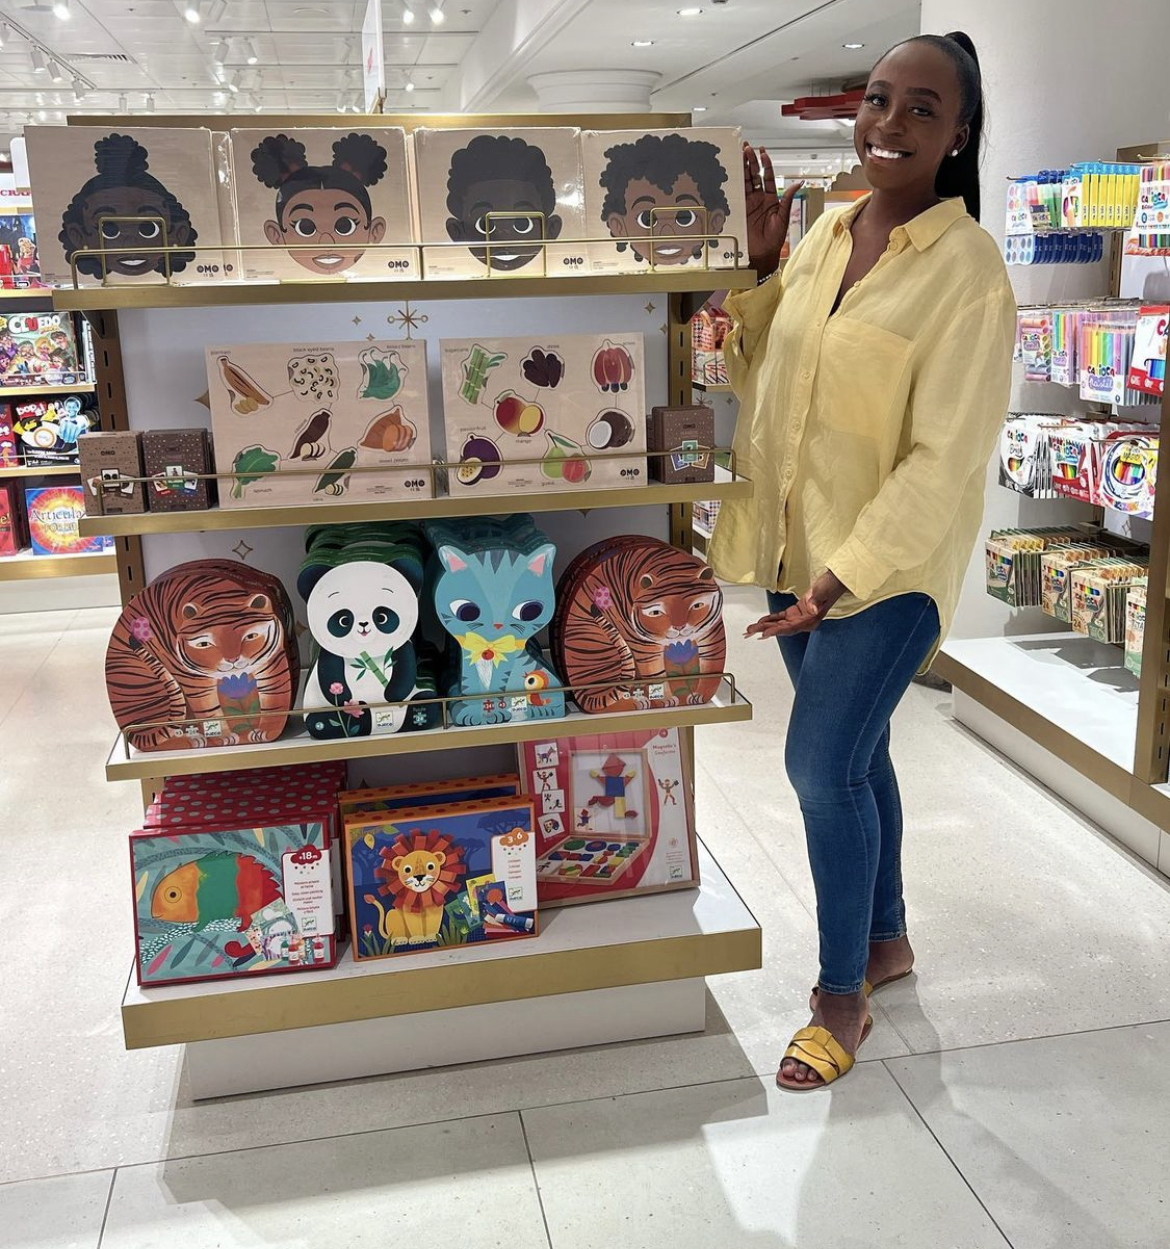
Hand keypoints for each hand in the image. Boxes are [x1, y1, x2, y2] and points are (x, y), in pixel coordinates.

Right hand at [743, 143, 802, 278]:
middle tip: (746, 147)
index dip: (765, 164)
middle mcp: (759, 198)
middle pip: (754, 175)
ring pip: (745, 181)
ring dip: (742, 167)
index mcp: (771, 198)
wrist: (762, 254)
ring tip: (739, 153)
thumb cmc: (775, 240)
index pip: (768, 176)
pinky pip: (736, 194)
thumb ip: (788, 200)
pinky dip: (734, 183)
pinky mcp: (739, 210)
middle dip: (751, 160)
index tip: (762, 152)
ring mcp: (748, 203)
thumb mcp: (783, 218)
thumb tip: (798, 184)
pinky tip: (731, 172)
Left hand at [744, 571, 847, 639]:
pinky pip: (781, 618)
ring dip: (765, 627)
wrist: (835, 581)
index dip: (777, 630)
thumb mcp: (823, 590)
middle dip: (765, 630)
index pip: (791, 627)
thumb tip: (812, 609)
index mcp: (811, 620)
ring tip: (750, 630)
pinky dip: (770, 619)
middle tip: (750, 632)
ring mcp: (800, 618)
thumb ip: (817, 600)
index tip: (765, 633)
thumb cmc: (830, 585)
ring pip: (779, 624)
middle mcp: (804, 622)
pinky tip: (761, 622)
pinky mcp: (796, 612)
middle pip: (782, 628)